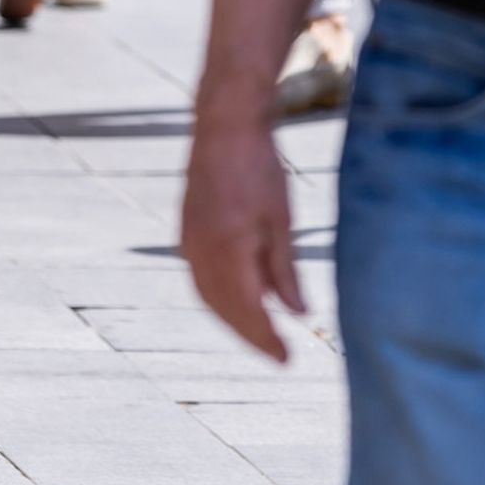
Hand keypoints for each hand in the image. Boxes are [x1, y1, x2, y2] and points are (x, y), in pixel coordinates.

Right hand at [181, 113, 304, 362]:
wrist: (224, 125)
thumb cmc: (258, 167)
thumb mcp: (281, 219)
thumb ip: (285, 270)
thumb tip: (297, 314)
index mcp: (227, 248)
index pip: (247, 310)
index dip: (266, 339)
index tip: (287, 359)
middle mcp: (200, 250)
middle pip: (223, 309)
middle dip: (249, 335)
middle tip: (277, 354)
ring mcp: (188, 239)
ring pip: (207, 295)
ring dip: (232, 319)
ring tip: (260, 332)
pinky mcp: (186, 229)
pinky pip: (199, 277)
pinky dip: (219, 296)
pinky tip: (239, 297)